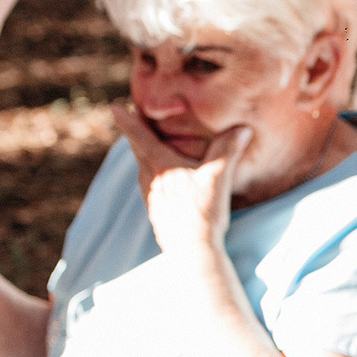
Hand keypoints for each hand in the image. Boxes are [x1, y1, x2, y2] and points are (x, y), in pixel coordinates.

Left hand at [112, 102, 246, 260]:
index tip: (114, 106)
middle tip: (133, 120)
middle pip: (138, 149)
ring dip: (143, 154)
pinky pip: (149, 184)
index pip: (139, 135)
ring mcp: (150, 195)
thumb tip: (242, 128)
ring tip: (148, 147)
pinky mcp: (155, 210)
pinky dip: (151, 173)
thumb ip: (228, 149)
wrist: (191, 250)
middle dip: (135, 133)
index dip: (127, 119)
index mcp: (160, 164)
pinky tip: (161, 180)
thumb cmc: (202, 212)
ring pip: (142, 168)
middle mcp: (149, 178)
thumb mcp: (218, 176)